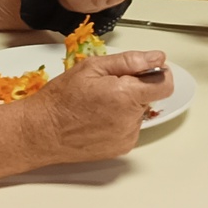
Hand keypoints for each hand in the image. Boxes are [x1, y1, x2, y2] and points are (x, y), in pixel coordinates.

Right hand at [28, 47, 172, 163]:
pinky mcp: (121, 148)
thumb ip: (129, 61)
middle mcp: (131, 119)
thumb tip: (156, 58)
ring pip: (138, 113)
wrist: (43, 132)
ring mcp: (127, 136)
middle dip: (134, 88)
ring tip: (98, 105)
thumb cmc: (62, 98)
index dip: (158, 74)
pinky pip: (130, 128)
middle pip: (149, 97)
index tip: (147, 70)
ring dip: (126, 106)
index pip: (165, 84)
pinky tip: (98, 119)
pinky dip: (119, 121)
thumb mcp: (91, 67)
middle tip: (106, 86)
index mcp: (126, 95)